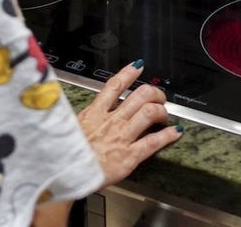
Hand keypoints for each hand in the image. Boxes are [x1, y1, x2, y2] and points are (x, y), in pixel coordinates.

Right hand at [76, 61, 182, 187]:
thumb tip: (87, 114)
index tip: (138, 66)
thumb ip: (82, 119)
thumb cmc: (66, 154)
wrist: (66, 174)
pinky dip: (167, 135)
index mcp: (94, 113)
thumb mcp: (69, 128)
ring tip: (164, 113)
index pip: (114, 86)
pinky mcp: (129, 156)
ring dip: (161, 111)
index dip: (128, 73)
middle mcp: (111, 121)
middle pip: (139, 96)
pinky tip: (175, 132)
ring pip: (148, 113)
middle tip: (158, 96)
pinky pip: (153, 141)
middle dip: (153, 93)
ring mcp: (122, 137)